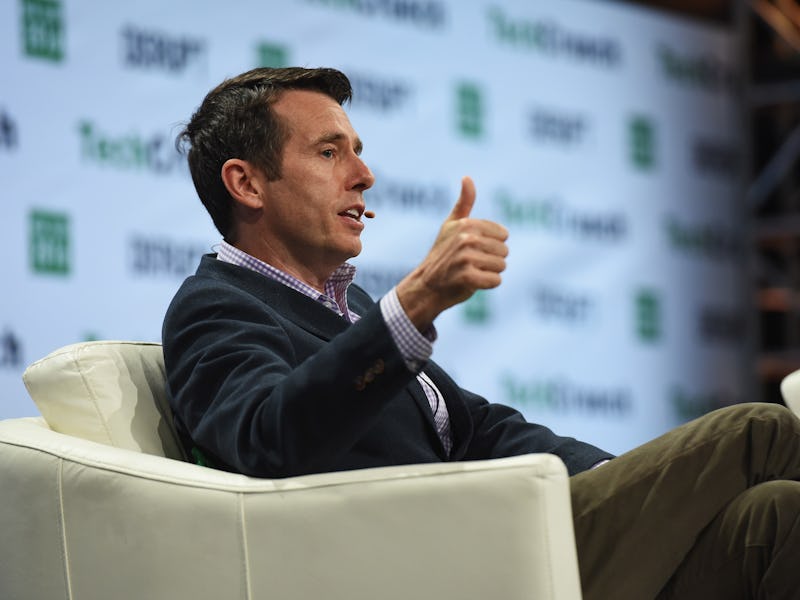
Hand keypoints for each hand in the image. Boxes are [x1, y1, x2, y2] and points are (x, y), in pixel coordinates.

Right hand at [396, 176, 508, 330]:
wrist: (426, 285)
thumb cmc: (442, 254)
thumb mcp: (451, 225)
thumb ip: (464, 202)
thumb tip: (467, 177)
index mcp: (467, 224)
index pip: (503, 235)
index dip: (492, 245)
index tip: (474, 249)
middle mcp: (466, 238)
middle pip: (504, 251)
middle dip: (492, 260)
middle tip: (471, 263)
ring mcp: (466, 258)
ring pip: (501, 266)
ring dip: (490, 273)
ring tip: (471, 272)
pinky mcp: (467, 278)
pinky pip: (495, 281)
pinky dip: (488, 284)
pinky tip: (472, 283)